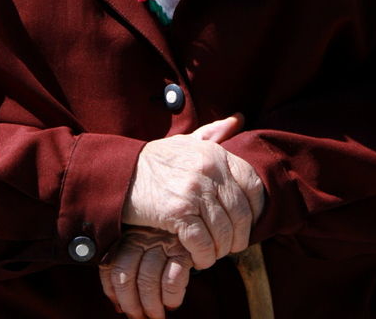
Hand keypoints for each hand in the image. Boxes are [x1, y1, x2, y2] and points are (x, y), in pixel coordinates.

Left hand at [99, 227, 191, 318]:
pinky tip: (172, 303)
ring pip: (147, 281)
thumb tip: (117, 305)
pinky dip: (171, 298)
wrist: (194, 220)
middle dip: (131, 304)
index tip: (120, 306)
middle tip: (139, 317)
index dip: (112, 292)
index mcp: (127, 236)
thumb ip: (129, 264)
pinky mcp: (184, 251)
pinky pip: (172, 281)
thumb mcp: (142, 242)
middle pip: (125, 276)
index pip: (109, 267)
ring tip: (156, 316)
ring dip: (151, 306)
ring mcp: (163, 243)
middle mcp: (142, 237)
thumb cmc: (166, 238)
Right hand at [121, 115, 263, 269]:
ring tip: (212, 253)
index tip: (246, 222)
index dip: (256, 208)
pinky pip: (203, 243)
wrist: (119, 173)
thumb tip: (239, 118)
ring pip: (225, 232)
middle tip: (229, 245)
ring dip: (220, 250)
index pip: (253, 184)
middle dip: (239, 237)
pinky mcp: (177, 212)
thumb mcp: (186, 141)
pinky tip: (198, 258)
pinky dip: (204, 256)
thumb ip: (214, 132)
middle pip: (242, 214)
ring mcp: (194, 190)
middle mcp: (209, 170)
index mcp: (215, 153)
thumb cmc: (156, 161)